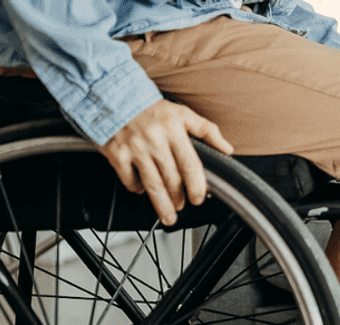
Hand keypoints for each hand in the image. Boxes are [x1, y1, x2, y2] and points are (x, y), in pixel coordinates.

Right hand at [96, 100, 233, 225]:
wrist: (112, 95)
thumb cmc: (149, 108)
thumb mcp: (181, 113)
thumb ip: (206, 130)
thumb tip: (227, 149)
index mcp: (173, 129)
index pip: (190, 165)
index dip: (197, 187)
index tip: (199, 198)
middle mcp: (154, 140)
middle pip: (172, 180)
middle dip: (179, 199)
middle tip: (181, 206)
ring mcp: (134, 148)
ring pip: (152, 185)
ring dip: (162, 204)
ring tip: (168, 215)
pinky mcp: (116, 153)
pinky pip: (129, 180)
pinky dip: (137, 189)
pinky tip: (142, 189)